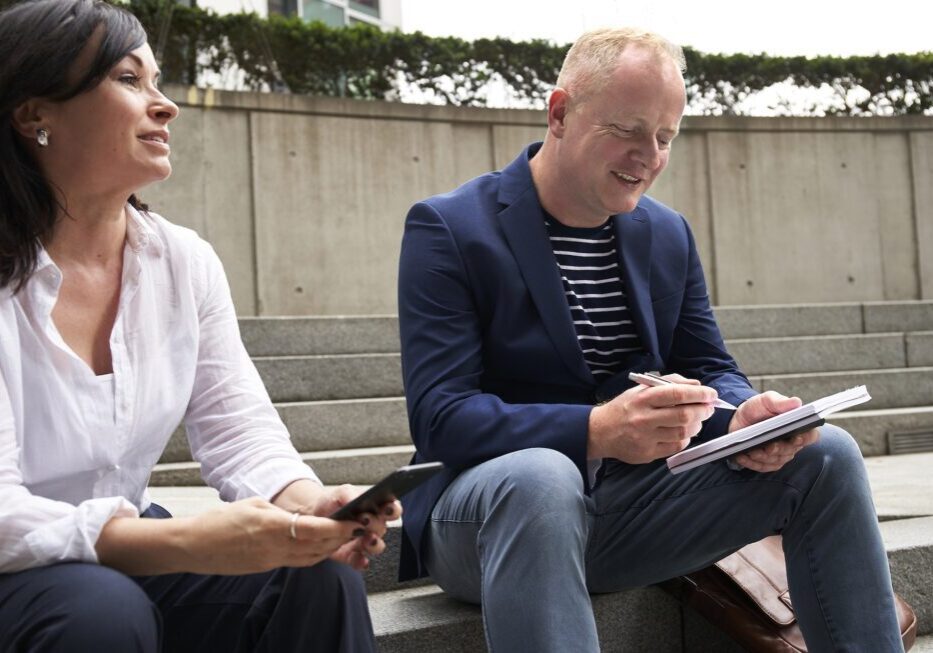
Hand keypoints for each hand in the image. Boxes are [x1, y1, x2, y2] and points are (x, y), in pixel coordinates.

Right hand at [177, 497, 362, 574]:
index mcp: (273, 527)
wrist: (194, 546)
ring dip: (328, 549)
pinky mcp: (265, 568)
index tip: (353, 522)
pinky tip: (318, 547)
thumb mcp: (253, 504)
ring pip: (310, 559)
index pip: (315, 530)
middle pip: (318, 547)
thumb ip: (279, 511)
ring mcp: (270, 561)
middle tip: (356, 529)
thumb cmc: (220, 520)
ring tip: (342, 537)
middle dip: (340, 539)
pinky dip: (312, 555)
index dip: (338, 528)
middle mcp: (274, 548)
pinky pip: (296, 563)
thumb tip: (298, 517)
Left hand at [301, 484, 401, 570]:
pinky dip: (361, 562)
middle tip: (365, 521)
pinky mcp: (351, 554)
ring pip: (376, 546)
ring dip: (373, 545)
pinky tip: (359, 559)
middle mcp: (373, 526)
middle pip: (382, 528)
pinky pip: (360, 561)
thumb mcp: (341, 492)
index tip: (387, 509)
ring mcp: (363, 541)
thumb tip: (358, 499)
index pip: (392, 509)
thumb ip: (351, 494)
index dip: (393, 509)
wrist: (314, 516)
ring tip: (366, 541)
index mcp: (375, 508)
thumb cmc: (333, 502)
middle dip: (376, 526)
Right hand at [588, 373, 717, 463]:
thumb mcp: (641, 389)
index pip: (676, 393)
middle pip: (683, 415)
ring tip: (696, 420)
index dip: (698, 394)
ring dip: (696, 425)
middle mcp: (643, 418)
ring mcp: (645, 438)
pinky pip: (676, 446)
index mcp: (642, 398)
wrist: (600, 432)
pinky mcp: (647, 453)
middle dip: (702, 411)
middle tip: (708, 408)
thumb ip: (670, 383)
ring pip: (683, 432)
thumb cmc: (624, 408)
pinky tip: (683, 432)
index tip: (710, 394)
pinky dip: (685, 438)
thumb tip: (697, 385)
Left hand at [728, 391, 819, 471]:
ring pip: (775, 460)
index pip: (810, 435)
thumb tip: (796, 402)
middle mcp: (792, 443)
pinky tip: (741, 456)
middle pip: (790, 450)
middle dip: (779, 448)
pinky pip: (761, 466)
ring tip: (751, 450)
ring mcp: (780, 455)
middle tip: (769, 446)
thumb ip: (780, 401)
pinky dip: (751, 462)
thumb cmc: (757, 408)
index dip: (805, 438)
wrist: (739, 419)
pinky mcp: (767, 463)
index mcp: (797, 427)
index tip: (796, 437)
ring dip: (763, 456)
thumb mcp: (766, 400)